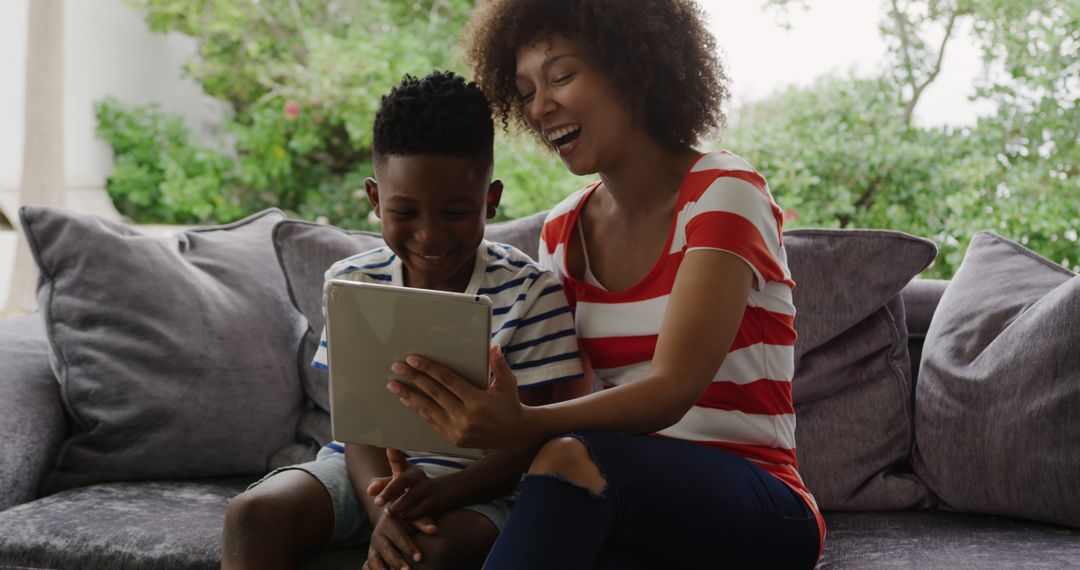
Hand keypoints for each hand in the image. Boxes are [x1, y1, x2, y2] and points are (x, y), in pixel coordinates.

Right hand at [364, 513, 426, 569]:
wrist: (390, 520)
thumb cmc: (407, 519)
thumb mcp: (414, 518)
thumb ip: (423, 523)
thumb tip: (434, 530)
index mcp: (388, 524)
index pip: (399, 537)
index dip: (408, 547)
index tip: (419, 558)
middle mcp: (378, 536)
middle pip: (387, 550)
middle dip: (397, 562)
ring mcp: (373, 547)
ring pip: (375, 561)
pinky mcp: (372, 557)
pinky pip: (371, 566)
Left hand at [367, 448, 445, 520]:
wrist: (440, 493)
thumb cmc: (412, 487)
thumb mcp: (397, 482)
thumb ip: (382, 485)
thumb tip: (369, 490)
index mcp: (405, 469)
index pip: (397, 458)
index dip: (394, 452)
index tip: (390, 445)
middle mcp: (417, 476)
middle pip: (402, 481)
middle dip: (389, 492)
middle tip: (378, 502)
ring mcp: (426, 488)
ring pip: (410, 497)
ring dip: (397, 507)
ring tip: (388, 512)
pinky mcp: (433, 501)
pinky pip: (419, 510)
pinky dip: (409, 514)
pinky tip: (404, 515)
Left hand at [389, 345, 533, 449]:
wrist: (516, 434)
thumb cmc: (510, 403)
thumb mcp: (508, 382)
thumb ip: (499, 364)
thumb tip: (493, 346)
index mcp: (478, 401)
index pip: (448, 381)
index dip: (429, 369)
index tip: (413, 359)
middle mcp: (466, 417)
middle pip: (434, 393)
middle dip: (413, 379)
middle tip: (396, 367)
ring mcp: (458, 431)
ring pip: (428, 409)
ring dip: (409, 396)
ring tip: (394, 385)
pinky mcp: (454, 439)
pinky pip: (432, 422)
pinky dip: (418, 410)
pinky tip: (408, 401)